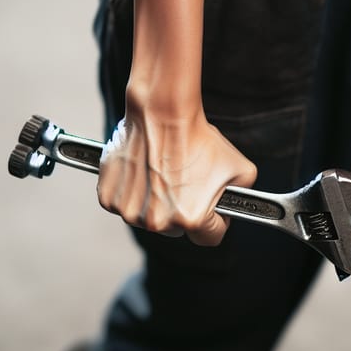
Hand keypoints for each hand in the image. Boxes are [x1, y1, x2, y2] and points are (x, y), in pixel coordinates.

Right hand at [97, 104, 256, 245]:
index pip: (210, 237)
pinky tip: (144, 170)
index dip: (216, 221)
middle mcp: (158, 222)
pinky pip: (125, 204)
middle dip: (184, 210)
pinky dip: (133, 192)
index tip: (213, 207)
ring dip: (156, 202)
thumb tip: (237, 204)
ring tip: (164, 172)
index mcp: (192, 219)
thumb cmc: (200, 138)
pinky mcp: (109, 198)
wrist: (163, 112)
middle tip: (186, 182)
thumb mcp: (242, 170)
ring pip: (149, 217)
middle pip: (177, 229)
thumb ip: (242, 195)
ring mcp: (130, 212)